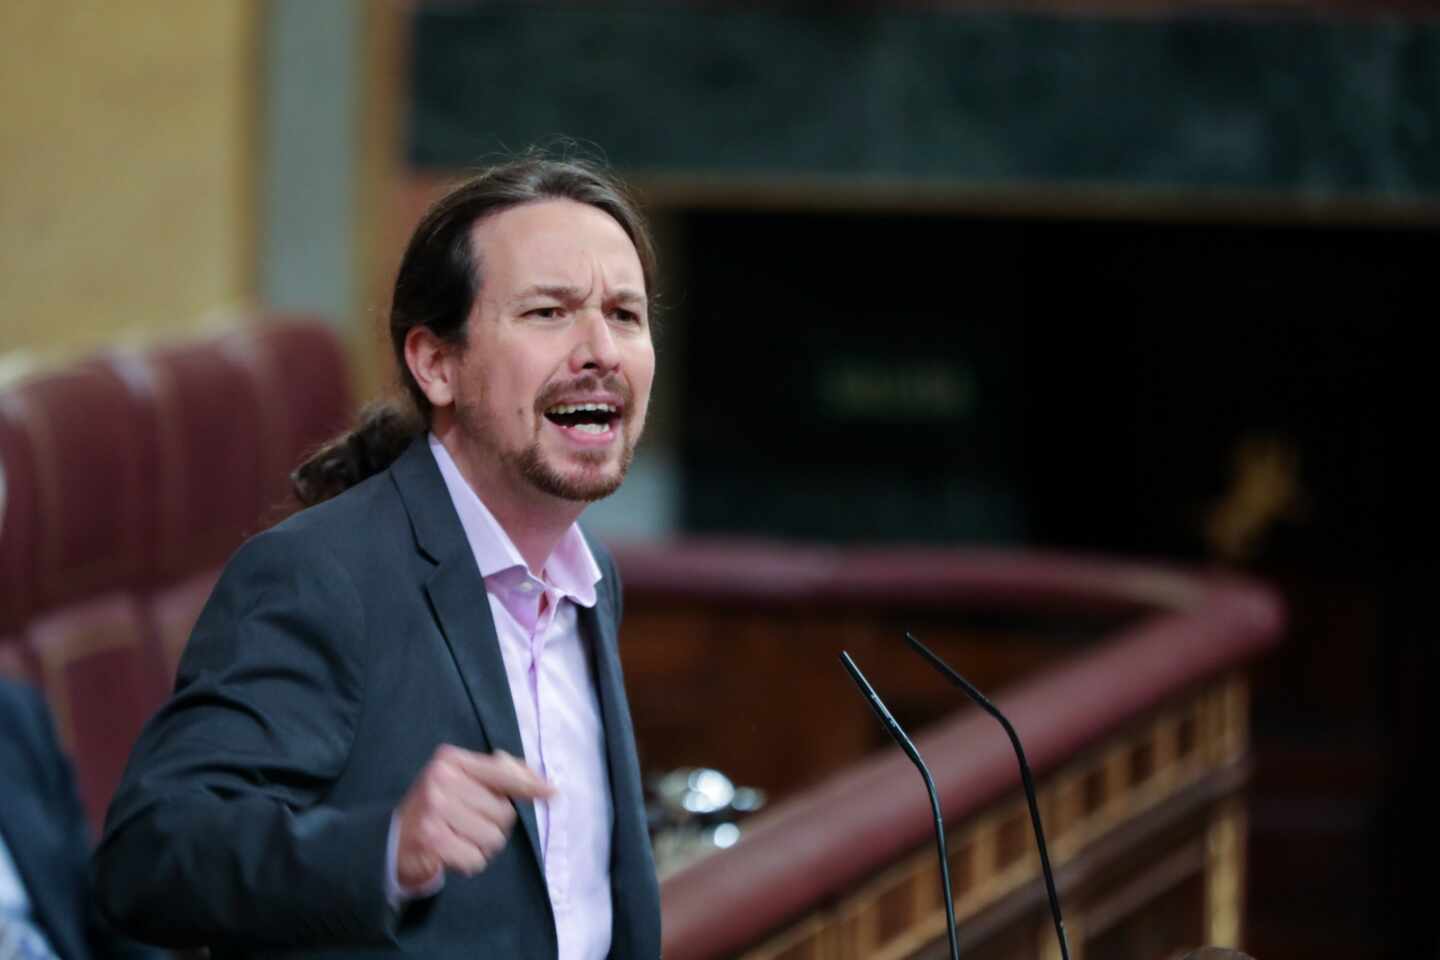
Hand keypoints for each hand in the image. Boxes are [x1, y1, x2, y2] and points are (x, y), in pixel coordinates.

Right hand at [394, 745, 553, 890]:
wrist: (391, 840)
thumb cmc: (436, 807)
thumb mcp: (460, 780)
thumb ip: (498, 774)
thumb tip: (538, 779)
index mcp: (451, 760)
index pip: (502, 773)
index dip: (529, 785)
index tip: (551, 792)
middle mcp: (441, 779)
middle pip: (503, 812)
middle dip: (494, 825)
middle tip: (467, 824)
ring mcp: (435, 809)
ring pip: (493, 838)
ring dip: (482, 846)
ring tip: (459, 838)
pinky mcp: (432, 840)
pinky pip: (476, 859)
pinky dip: (468, 862)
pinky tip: (451, 853)